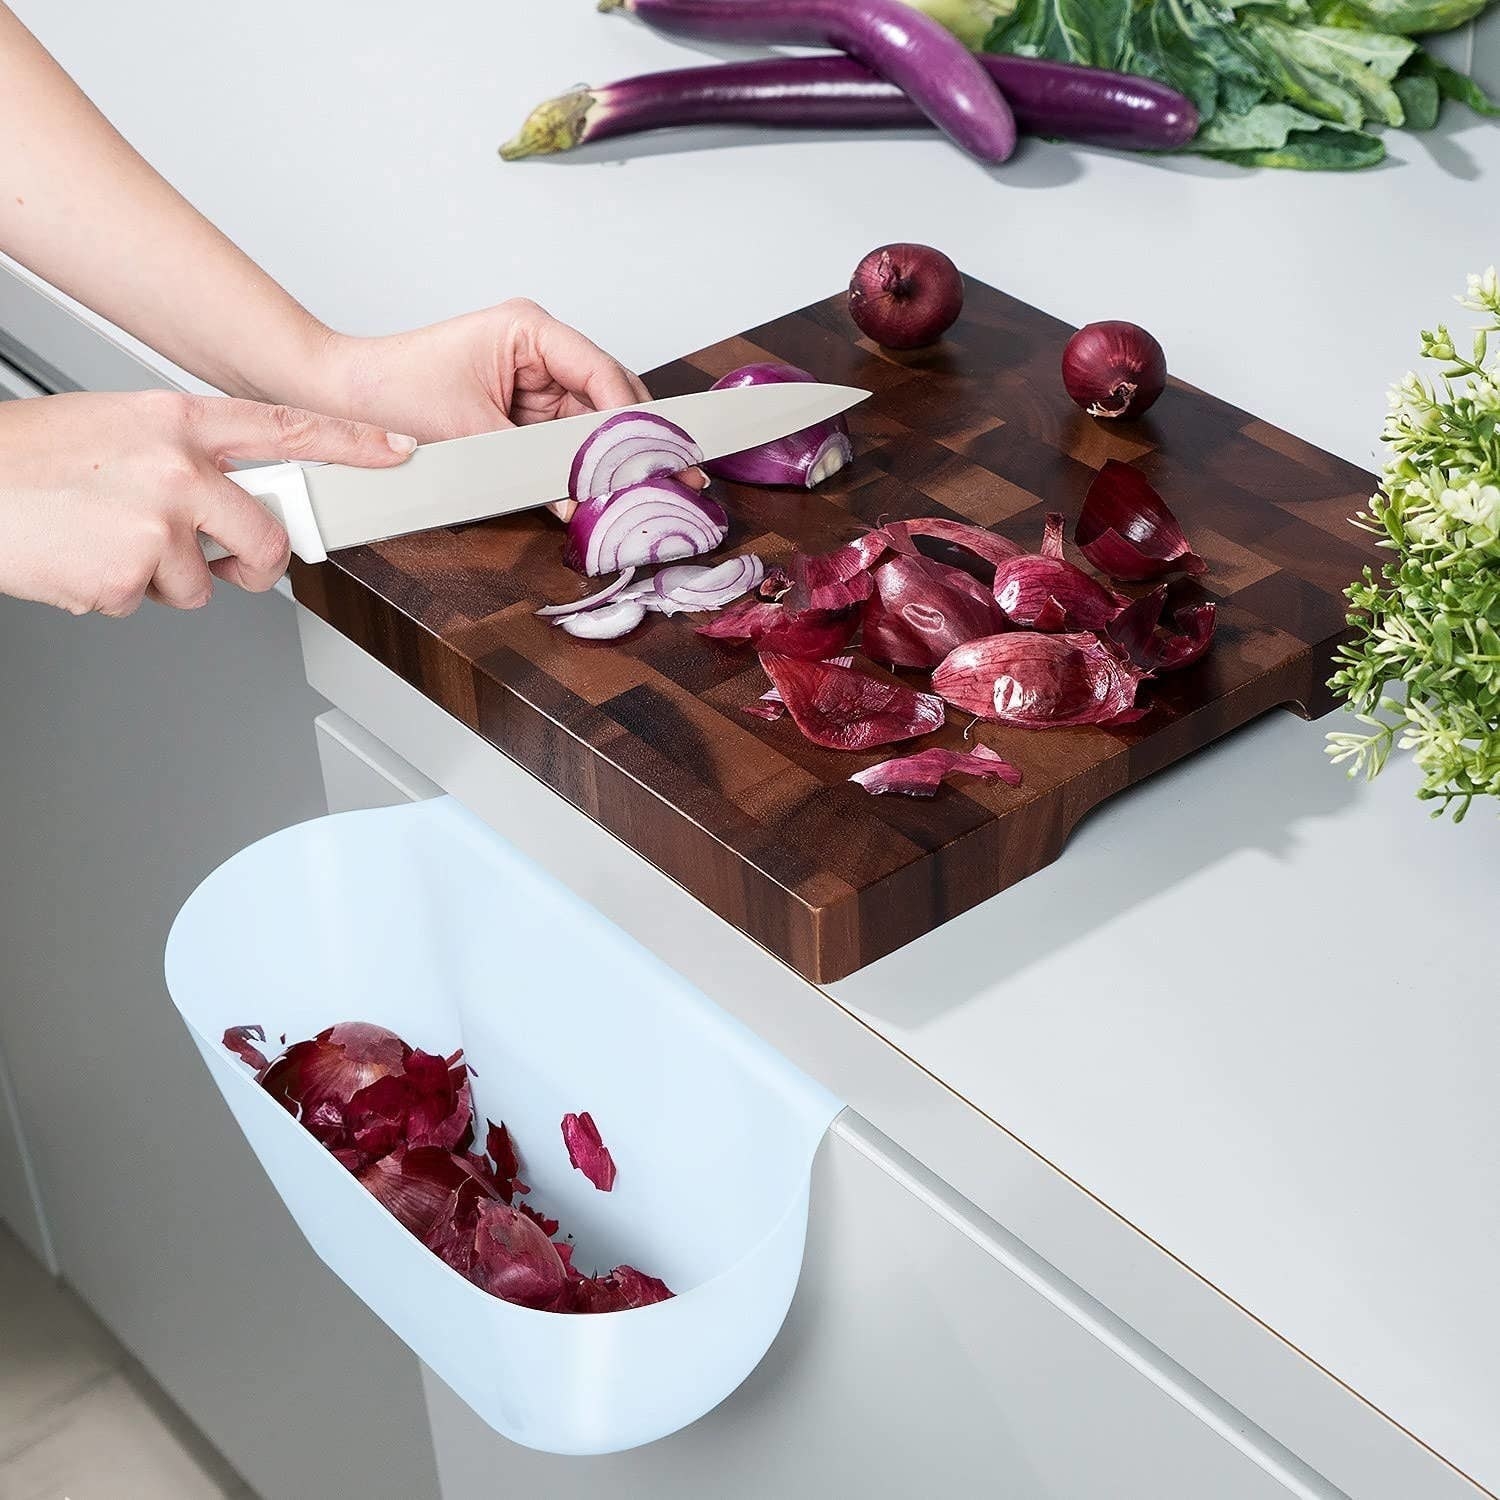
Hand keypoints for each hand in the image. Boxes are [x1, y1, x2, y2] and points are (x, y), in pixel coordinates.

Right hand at [0, 389, 416, 615]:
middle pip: (266, 538)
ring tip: (106, 540)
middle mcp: (177, 470)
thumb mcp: (122, 429)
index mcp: (177, 423)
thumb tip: (235, 493)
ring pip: (202, 584)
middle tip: (224, 561)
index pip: (286, 428)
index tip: (397, 450)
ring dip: (161, 578)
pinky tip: (82, 557)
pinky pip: (148, 603)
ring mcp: (156, 526)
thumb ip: (188, 457)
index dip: (351, 442)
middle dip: (252, 563)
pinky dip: (117, 592)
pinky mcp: (129, 576)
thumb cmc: (34, 458)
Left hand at [303, 300, 651, 518]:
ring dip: (608, 460)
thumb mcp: (472, 433)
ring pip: (592, 425)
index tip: (661, 457)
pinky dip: (579, 468)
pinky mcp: (521, 411)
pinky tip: (596, 493)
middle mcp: (539, 351)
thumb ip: (534, 466)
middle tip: (672, 481)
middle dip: (633, 442)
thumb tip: (583, 500)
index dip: (635, 419)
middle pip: (608, 399)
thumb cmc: (391, 391)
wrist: (341, 398)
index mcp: (530, 330)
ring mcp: (533, 381)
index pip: (602, 374)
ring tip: (636, 493)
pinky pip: (564, 442)